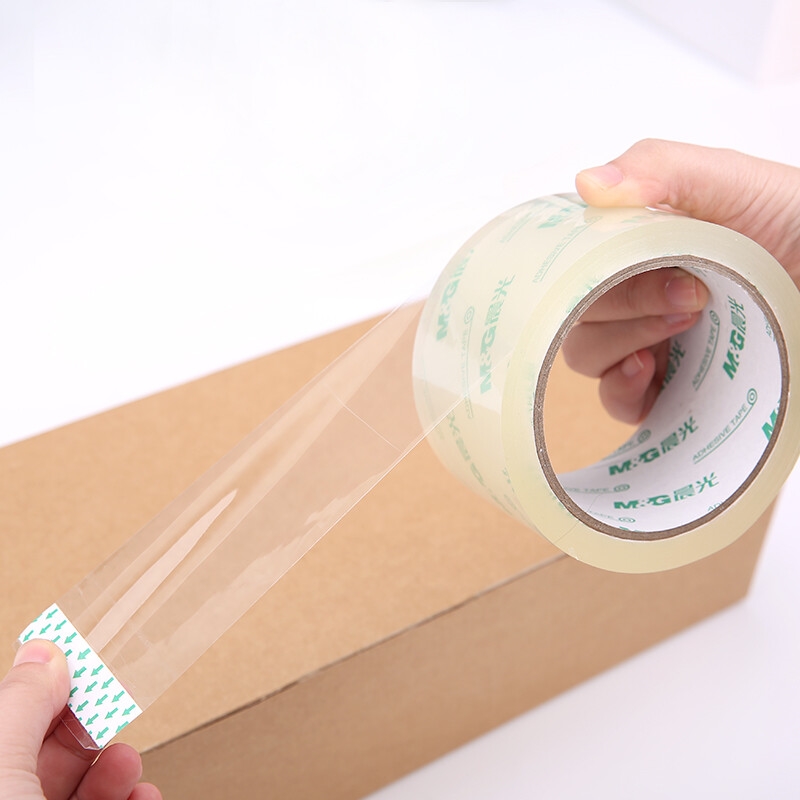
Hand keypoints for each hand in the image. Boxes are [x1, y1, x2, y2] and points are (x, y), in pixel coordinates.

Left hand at [0, 640, 160, 799]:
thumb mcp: (1, 766)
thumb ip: (22, 705)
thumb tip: (44, 653)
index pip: (15, 717)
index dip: (49, 688)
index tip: (88, 666)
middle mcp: (8, 795)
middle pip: (50, 752)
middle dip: (91, 727)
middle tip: (119, 708)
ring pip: (83, 786)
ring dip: (117, 767)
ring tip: (127, 764)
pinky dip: (133, 797)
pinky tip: (142, 795)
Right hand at [563, 138, 799, 422]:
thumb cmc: (793, 224)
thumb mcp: (733, 183)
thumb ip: (662, 168)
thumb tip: (587, 183)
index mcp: (635, 242)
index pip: (571, 255)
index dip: (580, 261)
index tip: (617, 257)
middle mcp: (633, 291)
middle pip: (575, 307)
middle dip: (621, 302)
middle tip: (688, 292)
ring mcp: (647, 339)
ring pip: (585, 353)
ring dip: (620, 341)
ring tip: (682, 325)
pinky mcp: (667, 386)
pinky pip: (616, 400)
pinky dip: (619, 388)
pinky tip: (646, 369)